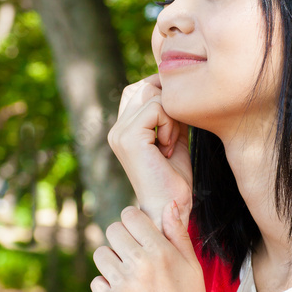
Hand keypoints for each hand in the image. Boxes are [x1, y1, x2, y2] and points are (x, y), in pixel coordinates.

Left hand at [90, 200, 211, 291]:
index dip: (132, 221)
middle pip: (112, 231)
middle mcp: (139, 264)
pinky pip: (97, 282)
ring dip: (111, 261)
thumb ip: (178, 234)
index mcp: (160, 251)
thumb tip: (171, 203)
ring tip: (126, 275)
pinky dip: (106, 287)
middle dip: (120, 239)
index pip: (130, 215)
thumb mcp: (192, 268)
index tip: (137, 232)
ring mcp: (122, 285)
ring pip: (101, 254)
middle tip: (131, 254)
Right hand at [107, 73, 192, 229]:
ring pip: (151, 94)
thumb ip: (169, 112)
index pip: (139, 89)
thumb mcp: (173, 135)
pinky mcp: (129, 137)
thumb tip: (174, 85)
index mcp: (122, 129)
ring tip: (169, 143)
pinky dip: (170, 124)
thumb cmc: (174, 176)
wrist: (168, 206)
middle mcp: (116, 129)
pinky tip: (168, 146)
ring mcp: (119, 133)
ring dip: (170, 116)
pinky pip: (156, 107)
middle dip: (168, 104)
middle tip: (174, 135)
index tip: (176, 126)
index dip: (163, 97)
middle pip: (144, 87)